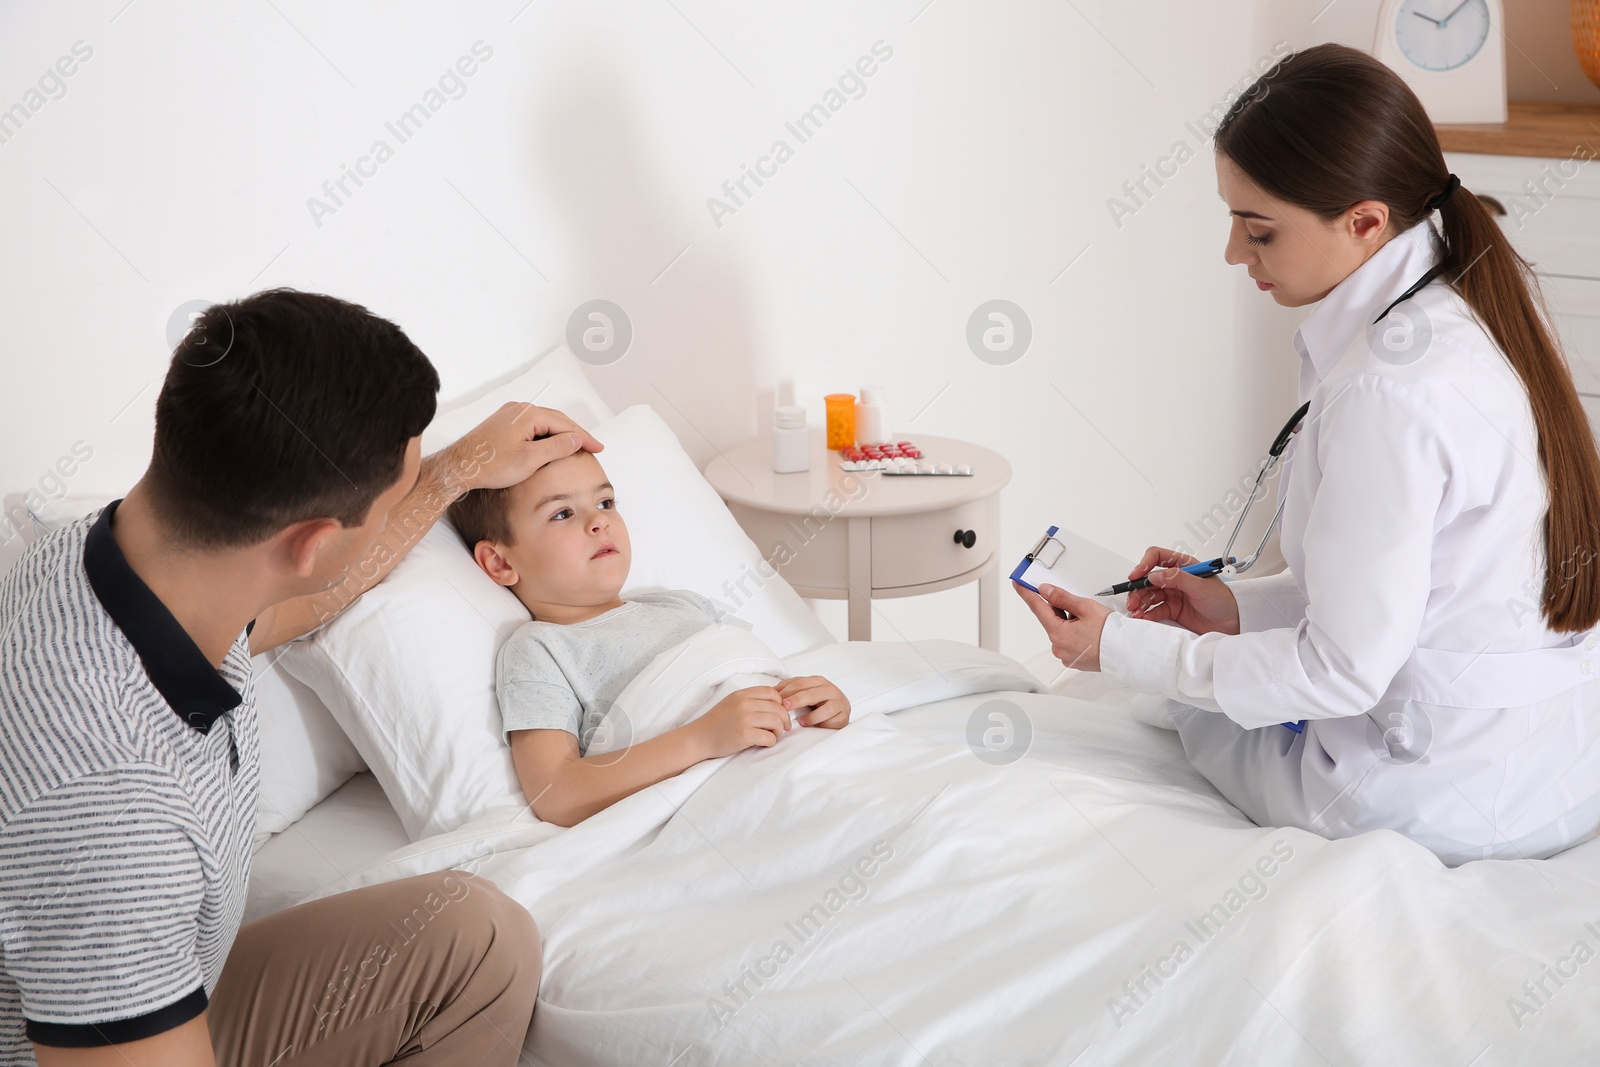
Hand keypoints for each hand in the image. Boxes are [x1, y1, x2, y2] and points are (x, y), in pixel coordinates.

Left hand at [439, 403, 604, 494]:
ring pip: (544, 424)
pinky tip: (551, 446)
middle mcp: (519, 409)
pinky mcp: (503, 424)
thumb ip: (557, 447)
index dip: (584, 437)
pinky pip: (531, 427)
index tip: (599, 448)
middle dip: (575, 434)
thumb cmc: (490, 465)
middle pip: (556, 420)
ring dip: (560, 435)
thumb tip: (577, 439)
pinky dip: (545, 436)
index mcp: (528, 414)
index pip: (565, 424)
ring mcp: (509, 415)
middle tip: (593, 447)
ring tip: (576, 448)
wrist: (459, 467)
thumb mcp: (530, 460)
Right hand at [694, 686, 791, 758]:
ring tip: (772, 735)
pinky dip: (771, 742)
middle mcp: (744, 704)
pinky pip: (769, 738)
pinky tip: (764, 743)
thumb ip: (751, 700)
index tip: (779, 713)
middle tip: (782, 728)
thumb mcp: (732, 703)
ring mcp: (744, 719)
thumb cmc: (717, 722)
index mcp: (742, 694)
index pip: (772, 692)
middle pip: (778, 708)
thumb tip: (777, 703)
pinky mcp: (744, 735)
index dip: (781, 703)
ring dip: (779, 731)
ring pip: (777, 722)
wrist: (699, 738)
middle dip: (784, 719)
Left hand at [775, 675, 850, 728]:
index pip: (801, 683)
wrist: (839, 709)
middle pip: (812, 693)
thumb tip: (771, 691)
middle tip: (785, 706)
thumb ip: (789, 688)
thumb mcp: (803, 691)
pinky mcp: (844, 717)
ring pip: (827, 708)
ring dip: (812, 716)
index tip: (776, 699)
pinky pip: (835, 721)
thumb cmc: (817, 700)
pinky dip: (824, 724)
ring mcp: (839, 703)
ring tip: (801, 722)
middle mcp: (830, 690)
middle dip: (797, 700)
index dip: (787, 690)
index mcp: (818, 681)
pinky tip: (815, 727)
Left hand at [1014, 581, 1110, 671]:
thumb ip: (1062, 598)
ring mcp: (1066, 656)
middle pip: (1052, 620)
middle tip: (1079, 606)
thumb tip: (1045, 591)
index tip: (1018, 584)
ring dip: (1070, 621)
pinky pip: (1070, 641)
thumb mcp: (1085, 608)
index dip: (1027, 594)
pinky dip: (1076, 633)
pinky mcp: (1075, 660)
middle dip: (1061, 609)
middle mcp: (1058, 647)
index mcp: (1058, 634)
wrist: (1127, 654)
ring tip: (1092, 622)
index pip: (1037, 608)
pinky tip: (1090, 631)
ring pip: (1062, 630)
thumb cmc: (1110, 633)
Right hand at [1124, 546, 1239, 635]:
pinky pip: (1154, 610)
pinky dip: (1146, 614)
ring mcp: (1172, 594)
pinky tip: (1143, 618)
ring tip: (1136, 612)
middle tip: (1133, 601)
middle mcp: (1175, 579)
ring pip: (1148, 595)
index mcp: (1183, 566)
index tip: (1136, 576)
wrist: (1233, 623)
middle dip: (1138, 589)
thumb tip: (1154, 575)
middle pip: (1148, 579)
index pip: (1157, 557)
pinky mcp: (1172, 610)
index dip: (1144, 564)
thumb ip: (1177, 579)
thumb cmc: (1223, 601)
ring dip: (1140, 603)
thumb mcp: (1201, 586)